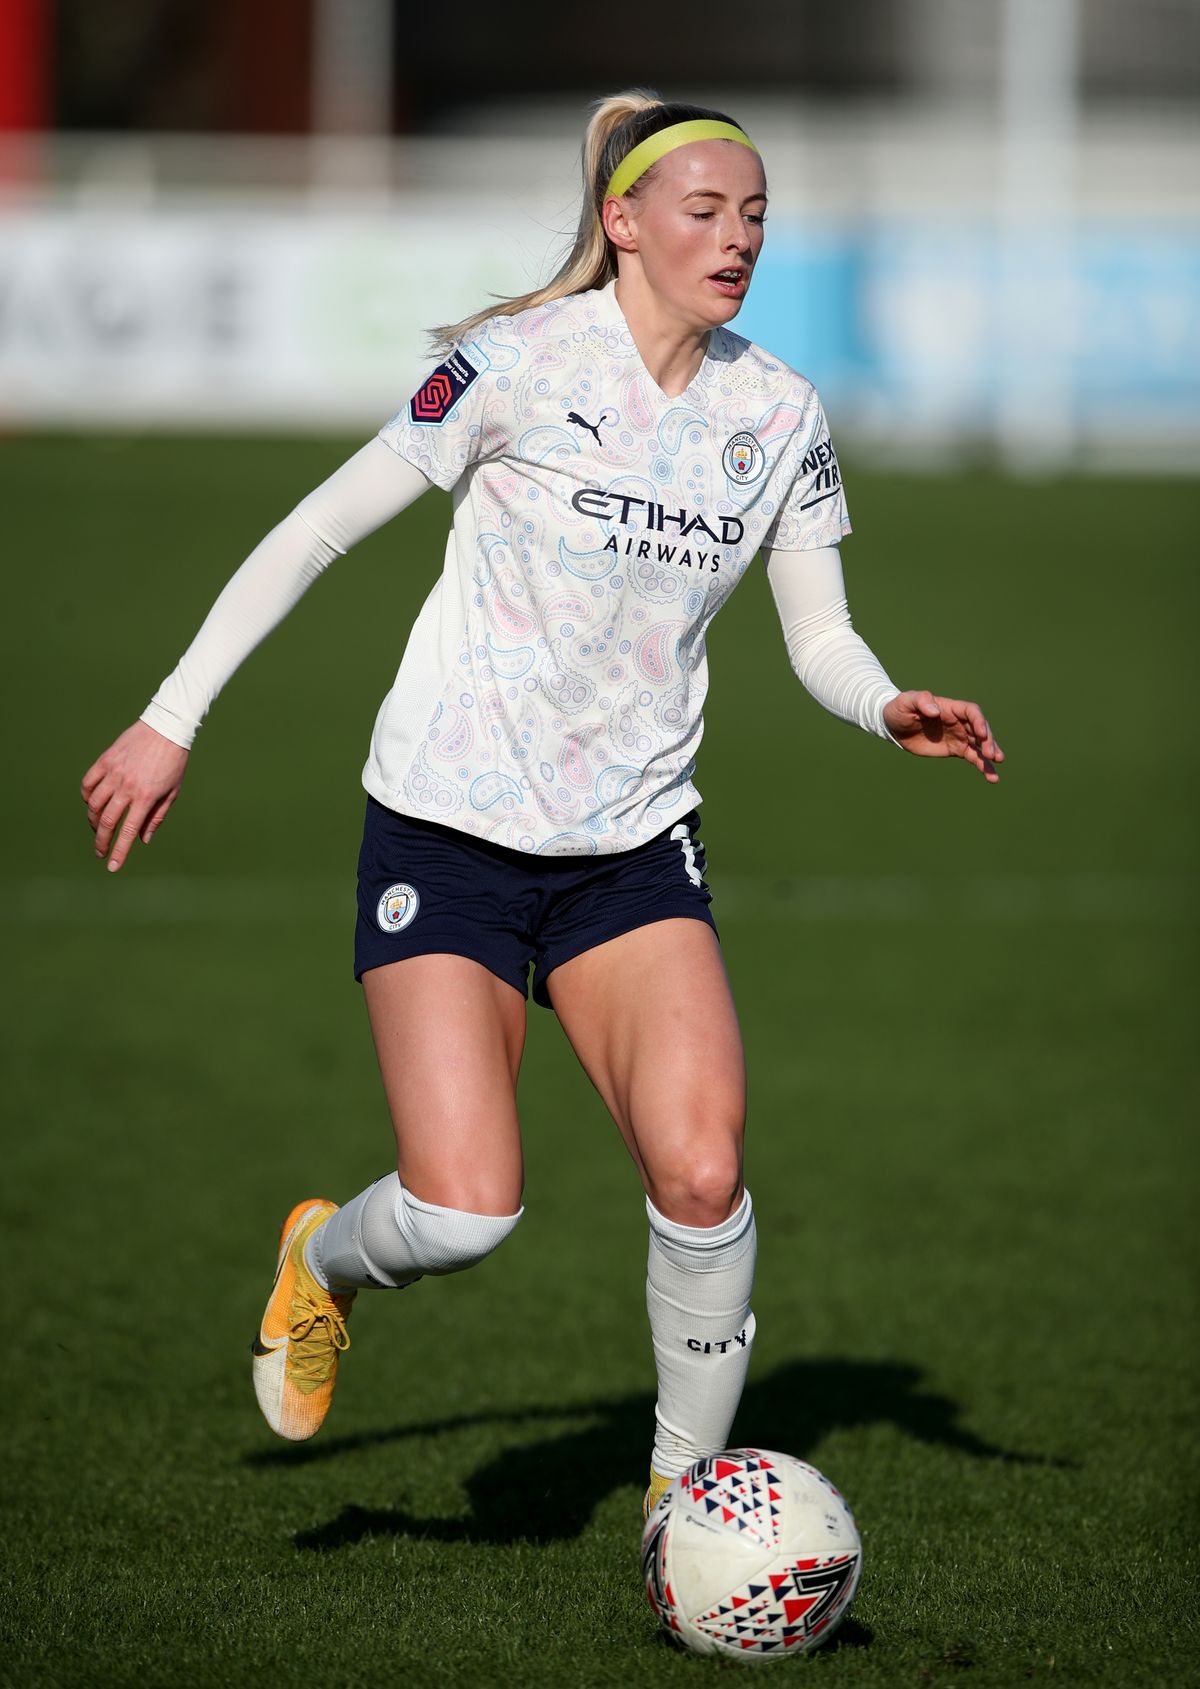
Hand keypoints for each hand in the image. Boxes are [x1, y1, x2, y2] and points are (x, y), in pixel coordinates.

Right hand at [81, 720, 189, 870]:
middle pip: (107, 822)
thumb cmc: (174, 762)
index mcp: (146, 797)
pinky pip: (88, 783)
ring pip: (94, 804)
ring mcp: (114, 772)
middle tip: (101, 852)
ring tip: (99, 828)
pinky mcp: (105, 760)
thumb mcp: (172, 792)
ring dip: (94, 821)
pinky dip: (87, 797)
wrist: (166, 729)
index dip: (119, 852)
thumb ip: (156, 816)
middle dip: (101, 841)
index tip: (112, 866)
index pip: (128, 831)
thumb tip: (142, 839)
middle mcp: (127, 787)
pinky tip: (92, 804)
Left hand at [883, 690, 1003, 782]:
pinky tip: (991, 777)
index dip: (979, 721)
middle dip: (988, 741)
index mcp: (950, 708)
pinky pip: (973, 757)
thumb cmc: (900, 709)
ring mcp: (959, 736)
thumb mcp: (906, 701)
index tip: (981, 734)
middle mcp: (959, 721)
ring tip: (997, 767)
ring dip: (990, 755)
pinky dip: (982, 766)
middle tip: (991, 754)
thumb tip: (935, 710)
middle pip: (980, 729)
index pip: (971, 712)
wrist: (894, 725)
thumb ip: (921, 701)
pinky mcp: (955, 749)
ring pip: (980, 745)